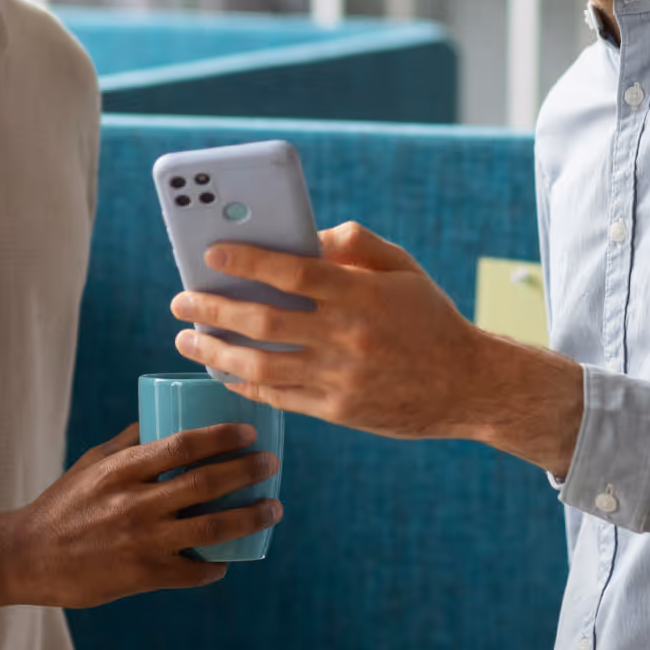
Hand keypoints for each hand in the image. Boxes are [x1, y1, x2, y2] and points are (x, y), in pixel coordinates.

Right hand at [0, 423, 281, 618]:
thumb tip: (166, 417)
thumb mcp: (94, 462)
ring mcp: (142, 542)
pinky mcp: (142, 576)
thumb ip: (131, 441)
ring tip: (272, 508)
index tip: (250, 431)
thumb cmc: (64, 502)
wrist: (28, 557)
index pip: (184, 445)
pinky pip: (192, 572)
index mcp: (124, 469)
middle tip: (271, 463)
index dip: (222, 436)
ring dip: (249, 517)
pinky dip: (216, 565)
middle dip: (247, 471)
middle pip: (206, 483)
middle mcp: (136, 503)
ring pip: (211, 529)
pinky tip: (230, 559)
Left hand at [169, 222, 583, 468]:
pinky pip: (279, 398)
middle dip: (213, 308)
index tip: (210, 254)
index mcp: (360, 295)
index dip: (247, 261)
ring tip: (186, 340)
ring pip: (261, 365)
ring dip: (215, 352)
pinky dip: (245, 385)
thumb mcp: (403, 268)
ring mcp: (340, 378)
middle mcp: (347, 337)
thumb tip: (305, 238)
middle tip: (180, 299)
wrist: (469, 385)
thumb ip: (354, 244)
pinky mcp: (337, 411)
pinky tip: (223, 373)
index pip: (292, 273)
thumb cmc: (430, 318)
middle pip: (263, 321)